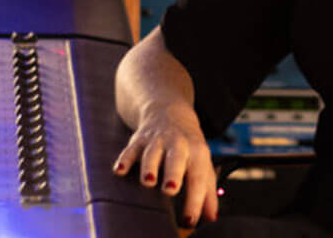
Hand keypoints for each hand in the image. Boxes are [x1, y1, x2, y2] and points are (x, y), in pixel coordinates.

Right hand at [114, 104, 218, 226]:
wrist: (170, 112)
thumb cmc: (189, 147)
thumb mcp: (202, 164)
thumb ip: (207, 192)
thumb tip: (212, 218)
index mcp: (197, 152)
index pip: (197, 178)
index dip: (194, 200)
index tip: (189, 220)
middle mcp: (178, 144)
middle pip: (177, 159)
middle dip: (173, 174)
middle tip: (171, 189)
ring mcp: (157, 140)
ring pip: (153, 153)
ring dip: (149, 166)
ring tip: (148, 181)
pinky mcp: (139, 139)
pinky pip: (131, 149)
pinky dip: (125, 159)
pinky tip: (120, 170)